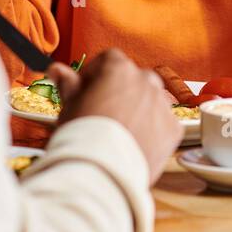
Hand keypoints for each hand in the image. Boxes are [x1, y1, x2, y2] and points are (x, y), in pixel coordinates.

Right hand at [52, 49, 182, 183]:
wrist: (102, 172)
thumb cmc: (81, 137)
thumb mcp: (69, 107)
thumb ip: (68, 84)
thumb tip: (57, 69)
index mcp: (118, 68)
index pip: (109, 59)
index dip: (95, 74)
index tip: (86, 91)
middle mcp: (145, 80)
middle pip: (133, 79)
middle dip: (120, 92)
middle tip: (103, 114)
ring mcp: (162, 104)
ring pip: (151, 100)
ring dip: (138, 109)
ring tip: (119, 132)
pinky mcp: (173, 128)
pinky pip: (162, 123)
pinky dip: (152, 130)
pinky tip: (134, 144)